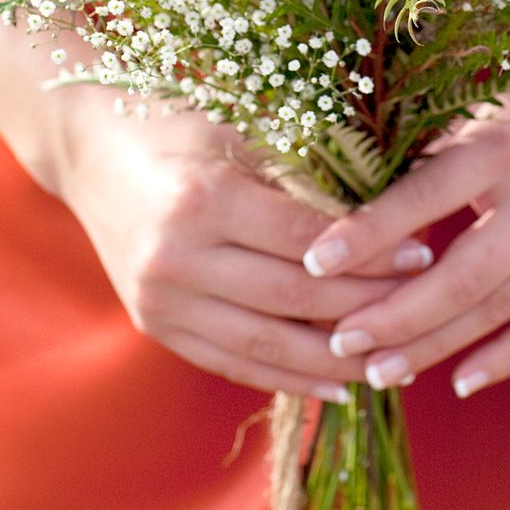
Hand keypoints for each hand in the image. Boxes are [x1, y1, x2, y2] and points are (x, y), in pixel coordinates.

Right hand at [52, 89, 432, 400]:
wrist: (88, 150)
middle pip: (294, 299)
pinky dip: (286, 377)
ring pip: (266, 343)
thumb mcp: (239, 132)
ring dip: (334, 358)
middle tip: (421, 304)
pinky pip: (231, 362)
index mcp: (204, 199)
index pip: (307, 242)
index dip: (369, 254)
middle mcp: (177, 257)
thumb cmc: (177, 124)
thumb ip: (303, 174)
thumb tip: (389, 207)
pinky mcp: (154, 324)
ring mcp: (161, 299)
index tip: (421, 255)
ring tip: (391, 358)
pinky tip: (335, 385)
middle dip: (366, 306)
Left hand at [304, 34, 509, 397]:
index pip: (421, 199)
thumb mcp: (479, 101)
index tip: (312, 263)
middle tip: (338, 340)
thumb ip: (424, 148)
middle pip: (460, 277)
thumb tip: (340, 195)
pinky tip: (459, 381)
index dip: (364, 234)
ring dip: (435, 347)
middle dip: (394, 316)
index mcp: (502, 144)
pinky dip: (504, 358)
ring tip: (378, 371)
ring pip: (498, 310)